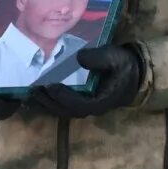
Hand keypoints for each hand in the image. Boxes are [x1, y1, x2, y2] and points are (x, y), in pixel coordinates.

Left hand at [24, 45, 146, 117]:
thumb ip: (99, 58)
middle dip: (49, 102)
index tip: (50, 86)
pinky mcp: (83, 101)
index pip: (79, 104)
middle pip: (67, 111)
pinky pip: (64, 105)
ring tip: (31, 94)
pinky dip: (51, 102)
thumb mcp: (116, 58)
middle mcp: (93, 108)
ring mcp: (87, 106)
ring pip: (64, 110)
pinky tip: (38, 96)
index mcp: (102, 100)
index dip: (64, 97)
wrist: (136, 73)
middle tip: (34, 91)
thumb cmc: (125, 65)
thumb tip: (79, 58)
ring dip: (47, 104)